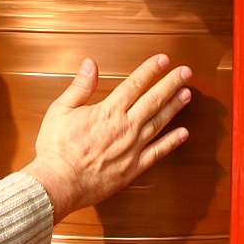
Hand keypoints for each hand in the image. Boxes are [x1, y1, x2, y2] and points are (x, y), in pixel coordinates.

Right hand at [25, 54, 191, 221]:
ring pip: (159, 122)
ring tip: (187, 94)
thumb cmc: (56, 148)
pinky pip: (157, 152)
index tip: (164, 60)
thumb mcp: (61, 110)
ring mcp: (132, 148)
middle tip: (186, 72)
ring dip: (174, 107)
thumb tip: (90, 64)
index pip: (134, 84)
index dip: (150, 70)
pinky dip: (172, 142)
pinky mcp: (133, 168)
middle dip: (171, 84)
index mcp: (108, 111)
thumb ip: (80, 86)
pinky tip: (183, 133)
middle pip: (153, 100)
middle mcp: (125, 127)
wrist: (59, 182)